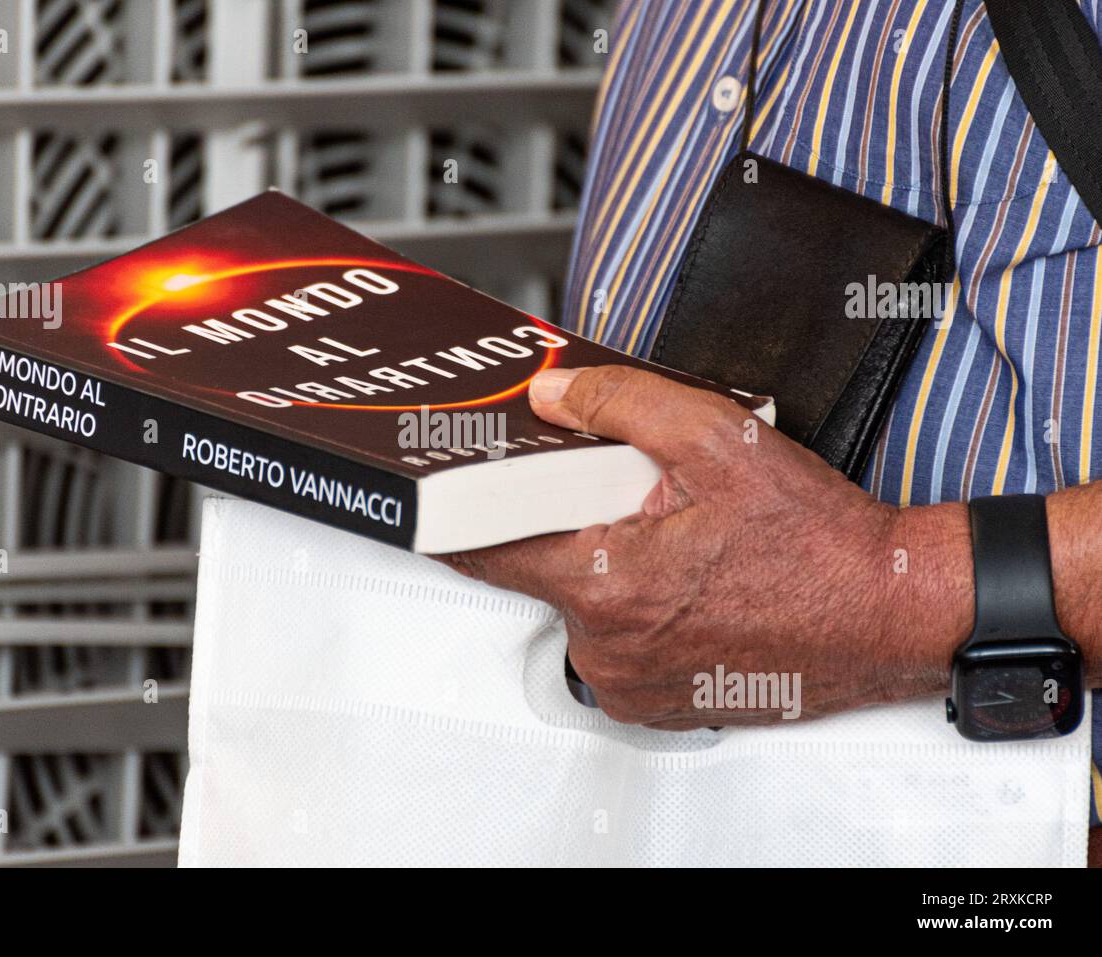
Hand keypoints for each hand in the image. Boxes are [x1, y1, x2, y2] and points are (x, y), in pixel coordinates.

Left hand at [438, 365, 974, 728]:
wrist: (889, 612)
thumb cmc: (818, 543)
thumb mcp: (719, 438)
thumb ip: (619, 403)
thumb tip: (552, 395)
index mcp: (607, 581)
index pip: (484, 547)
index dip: (457, 512)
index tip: (433, 496)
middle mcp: (609, 647)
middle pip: (542, 569)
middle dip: (574, 527)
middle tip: (639, 506)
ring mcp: (632, 685)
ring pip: (582, 609)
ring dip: (610, 572)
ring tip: (682, 549)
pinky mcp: (657, 706)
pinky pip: (616, 649)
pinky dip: (637, 614)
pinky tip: (692, 589)